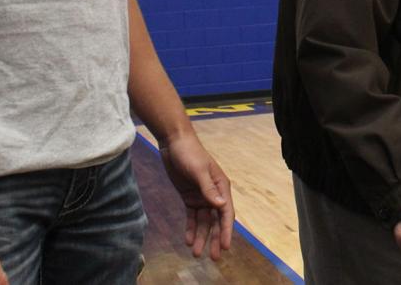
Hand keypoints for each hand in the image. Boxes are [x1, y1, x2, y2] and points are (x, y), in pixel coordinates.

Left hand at [161, 133, 233, 260]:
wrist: (173, 142)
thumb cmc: (189, 153)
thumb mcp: (198, 171)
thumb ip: (208, 189)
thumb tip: (221, 206)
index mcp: (221, 186)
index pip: (226, 213)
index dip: (226, 230)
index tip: (225, 246)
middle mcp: (213, 193)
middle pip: (216, 220)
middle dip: (215, 238)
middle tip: (214, 257)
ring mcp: (201, 196)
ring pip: (203, 221)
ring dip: (201, 236)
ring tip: (196, 253)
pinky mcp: (189, 196)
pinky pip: (191, 216)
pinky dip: (190, 228)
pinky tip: (187, 239)